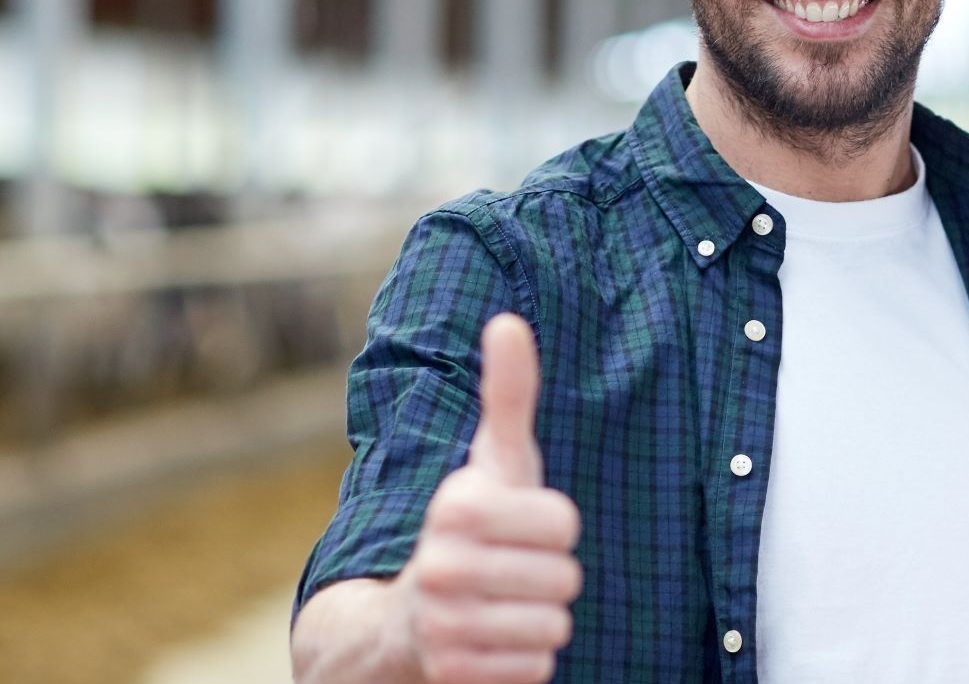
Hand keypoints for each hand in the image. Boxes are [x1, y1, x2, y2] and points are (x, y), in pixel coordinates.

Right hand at [395, 314, 582, 682]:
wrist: (403, 622)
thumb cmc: (471, 528)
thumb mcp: (492, 462)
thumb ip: (508, 395)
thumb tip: (508, 320)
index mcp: (455, 506)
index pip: (565, 523)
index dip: (552, 527)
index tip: (516, 527)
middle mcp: (441, 566)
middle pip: (566, 578)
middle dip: (548, 578)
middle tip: (509, 573)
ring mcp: (444, 625)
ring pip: (556, 627)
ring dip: (538, 620)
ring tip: (500, 606)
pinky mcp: (454, 675)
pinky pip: (537, 670)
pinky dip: (523, 660)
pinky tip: (491, 642)